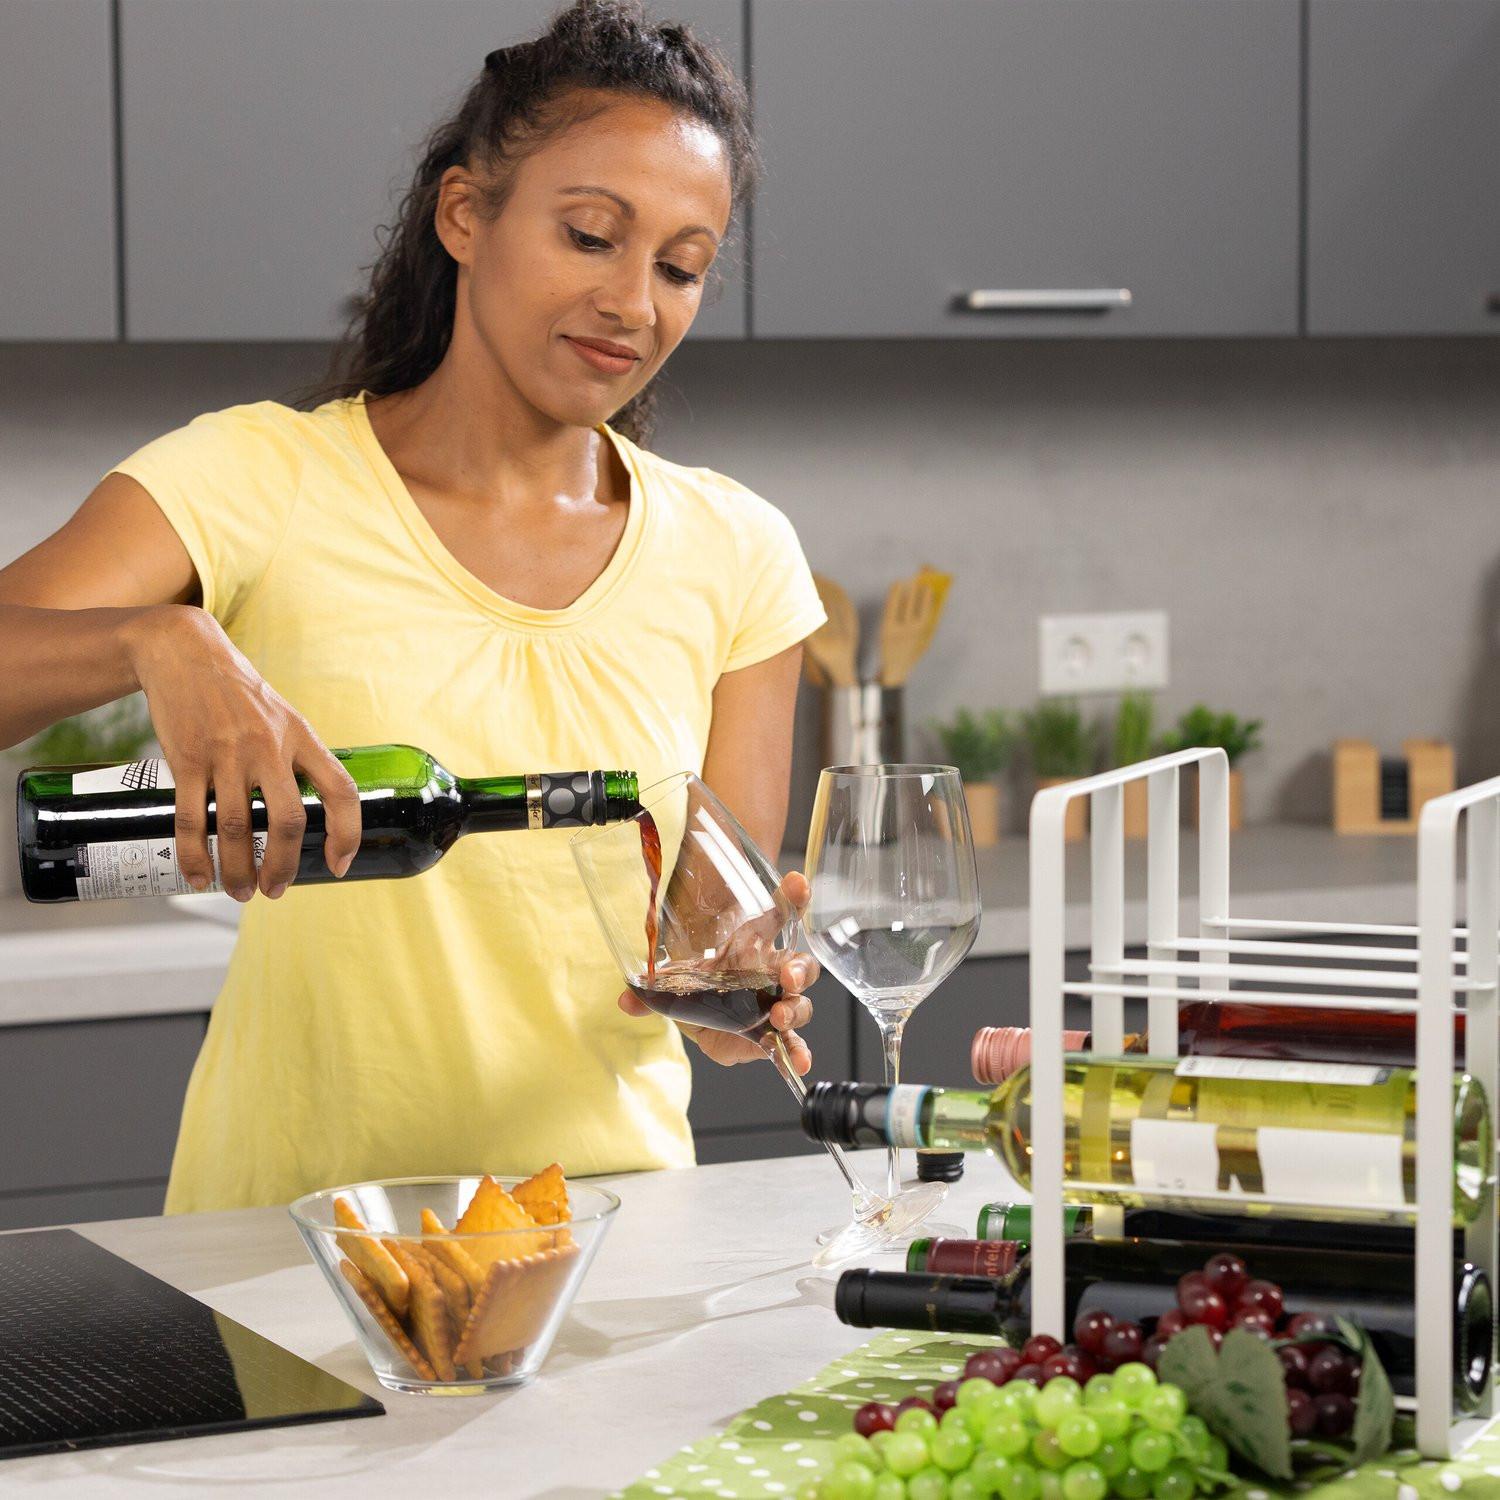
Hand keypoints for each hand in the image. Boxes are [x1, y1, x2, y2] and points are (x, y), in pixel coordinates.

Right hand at [123, 605, 361, 901]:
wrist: (184, 653)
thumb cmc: (238, 692)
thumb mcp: (284, 717)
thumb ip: (297, 759)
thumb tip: (303, 814)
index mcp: (301, 738)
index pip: (340, 790)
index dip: (347, 833)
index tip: (339, 865)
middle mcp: (268, 747)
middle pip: (286, 821)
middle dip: (282, 866)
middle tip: (274, 891)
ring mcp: (226, 754)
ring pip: (236, 828)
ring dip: (237, 869)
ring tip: (238, 891)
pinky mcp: (187, 759)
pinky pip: (191, 819)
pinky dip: (194, 855)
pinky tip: (199, 876)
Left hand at [616, 871, 820, 1071]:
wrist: (703, 1013)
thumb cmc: (700, 984)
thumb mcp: (675, 980)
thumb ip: (652, 988)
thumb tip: (624, 998)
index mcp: (754, 946)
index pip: (779, 916)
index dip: (791, 898)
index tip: (796, 884)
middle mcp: (773, 973)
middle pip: (798, 965)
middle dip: (796, 970)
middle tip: (786, 976)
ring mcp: (776, 1003)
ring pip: (799, 1002)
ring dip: (795, 1008)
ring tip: (781, 1015)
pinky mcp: (771, 1034)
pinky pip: (790, 1043)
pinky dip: (797, 1053)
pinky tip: (800, 1062)